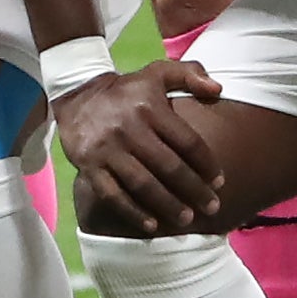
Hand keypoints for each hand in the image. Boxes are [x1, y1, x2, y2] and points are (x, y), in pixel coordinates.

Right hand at [54, 61, 225, 233]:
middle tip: (212, 208)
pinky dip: (133, 213)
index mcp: (151, 107)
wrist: (77, 93)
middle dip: (194, 191)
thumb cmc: (127, 89)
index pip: (187, 141)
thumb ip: (190, 74)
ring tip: (187, 220)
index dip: (207, 164)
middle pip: (169, 167)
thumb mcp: (157, 72)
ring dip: (168, 205)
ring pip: (143, 184)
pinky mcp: (89, 165)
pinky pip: (113, 195)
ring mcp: (108, 149)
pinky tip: (152, 226)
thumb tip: (219, 89)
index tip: (219, 182)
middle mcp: (130, 128)